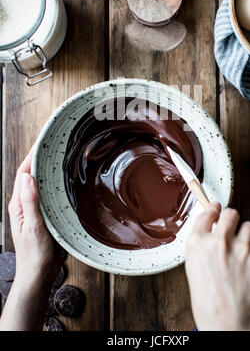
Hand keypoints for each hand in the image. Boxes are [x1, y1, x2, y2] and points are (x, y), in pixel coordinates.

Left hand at [8, 148, 60, 288]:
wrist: (39, 274)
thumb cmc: (34, 254)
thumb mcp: (33, 226)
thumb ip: (30, 202)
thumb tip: (27, 176)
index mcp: (18, 204)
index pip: (23, 172)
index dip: (32, 155)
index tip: (43, 142)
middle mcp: (24, 204)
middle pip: (32, 174)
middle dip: (41, 158)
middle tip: (55, 143)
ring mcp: (35, 208)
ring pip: (41, 183)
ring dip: (49, 169)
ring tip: (61, 156)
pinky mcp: (44, 214)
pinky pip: (49, 194)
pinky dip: (55, 183)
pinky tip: (65, 180)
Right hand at [185, 203, 249, 330]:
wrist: (227, 322)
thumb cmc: (208, 301)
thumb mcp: (194, 267)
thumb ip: (203, 247)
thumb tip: (214, 233)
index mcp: (197, 243)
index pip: (207, 213)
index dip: (214, 210)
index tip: (217, 209)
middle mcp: (218, 241)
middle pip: (231, 213)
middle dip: (232, 219)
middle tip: (233, 227)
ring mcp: (240, 248)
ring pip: (249, 226)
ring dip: (248, 235)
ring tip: (244, 251)